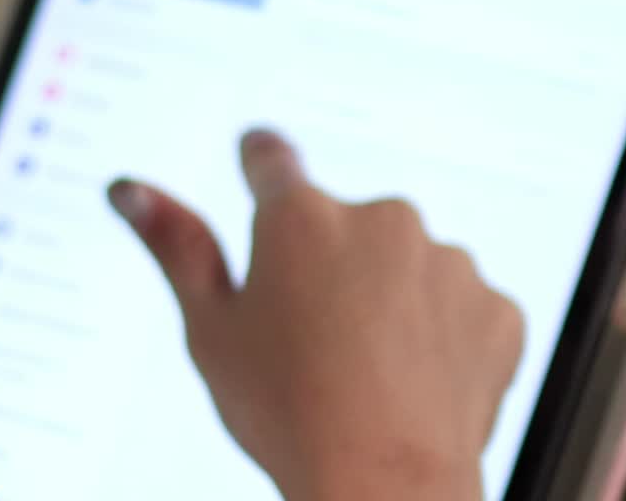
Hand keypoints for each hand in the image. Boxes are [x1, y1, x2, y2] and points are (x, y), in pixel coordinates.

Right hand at [109, 131, 524, 500]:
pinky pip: (459, 305)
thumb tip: (129, 188)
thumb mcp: (210, 327)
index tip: (258, 160)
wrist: (385, 487)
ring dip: (385, 297)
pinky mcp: (495, 306)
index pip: (269, 158)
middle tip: (309, 336)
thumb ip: (174, 244)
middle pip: (341, 225)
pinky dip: (438, 333)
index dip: (259, 162)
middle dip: (327, 263)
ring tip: (362, 368)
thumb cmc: (287, 410)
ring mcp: (446, 261)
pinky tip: (410, 378)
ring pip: (403, 265)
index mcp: (300, 217)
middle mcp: (380, 219)